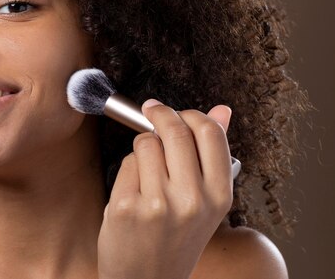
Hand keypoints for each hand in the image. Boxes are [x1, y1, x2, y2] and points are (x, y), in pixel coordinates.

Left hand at [97, 100, 233, 278]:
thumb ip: (213, 155)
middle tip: (151, 111)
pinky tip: (133, 191)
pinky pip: (126, 164)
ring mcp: (157, 204)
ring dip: (143, 147)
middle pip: (175, 130)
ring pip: (146, 143)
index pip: (209, 132)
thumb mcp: (206, 202)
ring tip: (146, 170)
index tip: (176, 112)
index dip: (190, 113)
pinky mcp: (125, 207)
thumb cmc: (176, 238)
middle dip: (159, 114)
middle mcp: (192, 200)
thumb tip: (223, 110)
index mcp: (219, 195)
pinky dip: (128, 170)